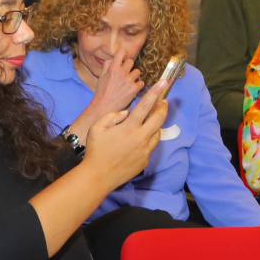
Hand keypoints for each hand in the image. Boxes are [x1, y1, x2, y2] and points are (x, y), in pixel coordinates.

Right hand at [71, 53, 142, 136]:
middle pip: (131, 61)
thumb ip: (107, 66)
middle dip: (128, 66)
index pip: (122, 53)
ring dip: (134, 76)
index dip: (123, 54)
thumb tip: (113, 58)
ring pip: (137, 72)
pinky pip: (141, 83)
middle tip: (125, 73)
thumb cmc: (101, 92)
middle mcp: (121, 73)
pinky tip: (132, 89)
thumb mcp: (101, 77)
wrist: (104, 107)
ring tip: (128, 82)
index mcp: (112, 68)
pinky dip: (137, 86)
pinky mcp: (134, 89)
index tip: (123, 57)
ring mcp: (129, 81)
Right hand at [81, 73, 170, 189]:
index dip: (155, 93)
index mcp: (129, 127)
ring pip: (157, 132)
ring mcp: (145, 150)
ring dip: (156, 124)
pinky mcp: (145, 160)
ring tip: (150, 122)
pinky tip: (140, 140)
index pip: (145, 106)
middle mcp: (141, 137)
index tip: (163, 83)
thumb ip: (112, 116)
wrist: (98, 176)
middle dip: (163, 107)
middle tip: (163, 102)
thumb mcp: (96, 128)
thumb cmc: (95, 151)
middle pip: (159, 118)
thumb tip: (126, 113)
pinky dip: (148, 139)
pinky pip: (151, 146)